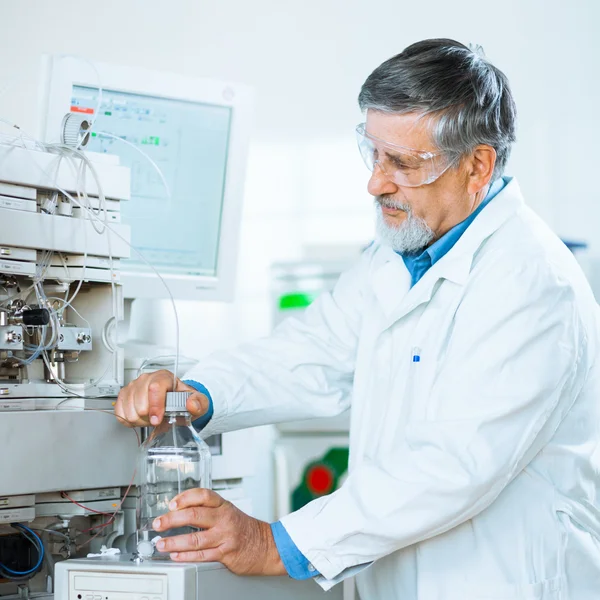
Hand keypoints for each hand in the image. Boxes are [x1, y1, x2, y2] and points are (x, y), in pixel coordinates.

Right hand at [114, 370, 208, 426]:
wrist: (174, 402)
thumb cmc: (182, 401)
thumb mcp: (197, 402)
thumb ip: (199, 403)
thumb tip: (192, 404)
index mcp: (164, 377)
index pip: (155, 388)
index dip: (155, 406)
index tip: (157, 420)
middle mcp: (147, 379)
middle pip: (140, 403)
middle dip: (150, 417)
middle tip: (158, 418)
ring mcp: (133, 386)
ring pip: (129, 410)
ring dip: (140, 420)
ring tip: (150, 417)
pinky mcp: (123, 395)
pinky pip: (120, 412)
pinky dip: (129, 420)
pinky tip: (140, 417)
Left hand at [153, 488, 285, 575]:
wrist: (266, 545)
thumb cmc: (244, 528)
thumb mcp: (228, 512)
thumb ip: (208, 510)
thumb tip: (179, 512)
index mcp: (224, 505)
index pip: (203, 495)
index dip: (185, 497)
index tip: (171, 504)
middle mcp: (224, 518)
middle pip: (194, 515)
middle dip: (172, 519)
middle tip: (158, 523)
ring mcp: (225, 536)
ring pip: (195, 538)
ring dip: (174, 541)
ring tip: (161, 544)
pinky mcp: (226, 554)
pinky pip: (202, 555)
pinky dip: (186, 556)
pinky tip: (175, 555)